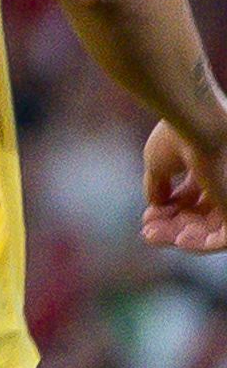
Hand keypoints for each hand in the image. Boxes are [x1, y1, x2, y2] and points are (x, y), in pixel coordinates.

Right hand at [147, 122, 226, 252]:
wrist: (199, 124)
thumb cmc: (179, 136)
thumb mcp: (158, 162)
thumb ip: (158, 185)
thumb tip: (156, 206)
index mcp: (210, 166)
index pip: (191, 198)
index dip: (168, 211)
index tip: (148, 216)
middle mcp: (224, 182)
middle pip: (199, 216)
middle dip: (171, 227)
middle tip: (147, 231)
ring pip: (210, 229)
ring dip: (180, 237)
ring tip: (153, 235)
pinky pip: (223, 238)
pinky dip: (201, 244)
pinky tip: (178, 240)